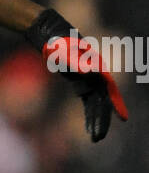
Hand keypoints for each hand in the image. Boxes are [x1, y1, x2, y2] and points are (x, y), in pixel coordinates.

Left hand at [25, 7, 127, 142]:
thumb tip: (87, 71)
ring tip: (94, 138)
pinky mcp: (80, 82)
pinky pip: (88, 102)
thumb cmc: (57, 41)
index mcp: (95, 68)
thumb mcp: (64, 51)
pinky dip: (89, 114)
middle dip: (102, 119)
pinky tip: (88, 127)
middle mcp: (96, 74)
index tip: (123, 118)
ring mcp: (89, 78)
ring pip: (96, 103)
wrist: (49, 34)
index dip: (116, 104)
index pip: (108, 90)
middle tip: (97, 138)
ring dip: (95, 119)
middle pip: (102, 100)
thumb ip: (76, 61)